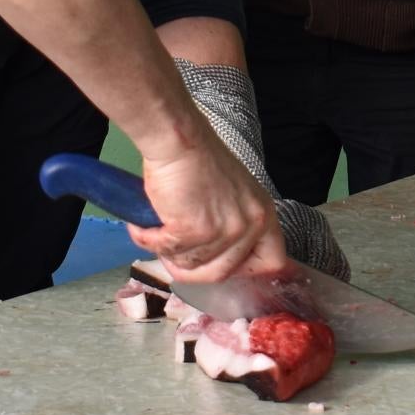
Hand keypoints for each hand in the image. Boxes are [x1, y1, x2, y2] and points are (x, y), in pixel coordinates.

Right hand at [129, 123, 286, 280]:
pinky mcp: (196, 231)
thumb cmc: (198, 160)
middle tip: (171, 252)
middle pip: (222, 273)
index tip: (219, 264)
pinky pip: (167, 251)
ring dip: (166, 253)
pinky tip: (142, 227)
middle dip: (190, 269)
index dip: (244, 270)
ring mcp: (225, 230)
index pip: (272, 262)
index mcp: (263, 214)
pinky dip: (148, 241)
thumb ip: (233, 225)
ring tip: (155, 232)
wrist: (178, 140)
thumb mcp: (234, 195)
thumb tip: (214, 257)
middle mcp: (250, 225)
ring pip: (190, 266)